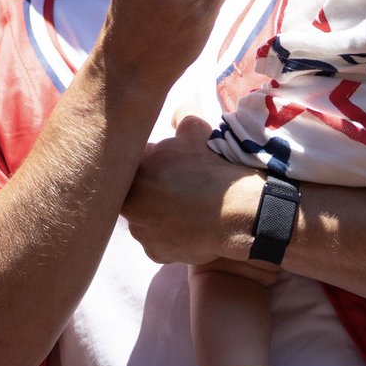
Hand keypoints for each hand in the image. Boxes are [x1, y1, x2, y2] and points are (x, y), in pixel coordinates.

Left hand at [123, 116, 260, 265]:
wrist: (235, 211)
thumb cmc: (213, 168)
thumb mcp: (197, 130)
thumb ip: (180, 114)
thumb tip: (175, 112)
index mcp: (135, 170)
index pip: (129, 164)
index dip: (147, 163)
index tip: (164, 165)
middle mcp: (131, 203)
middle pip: (132, 194)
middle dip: (148, 190)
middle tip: (172, 186)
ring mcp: (141, 231)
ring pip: (143, 219)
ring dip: (155, 213)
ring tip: (182, 206)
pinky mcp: (154, 253)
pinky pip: (156, 241)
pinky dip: (167, 234)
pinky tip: (186, 225)